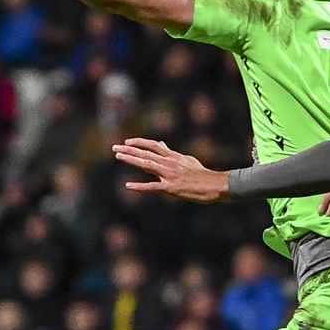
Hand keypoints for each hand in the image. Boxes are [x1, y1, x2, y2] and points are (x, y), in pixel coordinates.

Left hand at [112, 138, 230, 202]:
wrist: (214, 184)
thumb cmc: (201, 173)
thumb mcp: (186, 159)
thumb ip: (171, 153)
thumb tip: (162, 144)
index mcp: (173, 156)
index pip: (152, 145)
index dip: (139, 142)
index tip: (127, 142)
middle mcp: (169, 163)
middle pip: (146, 153)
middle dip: (129, 150)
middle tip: (115, 148)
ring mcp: (169, 175)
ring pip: (146, 165)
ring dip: (131, 160)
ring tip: (118, 156)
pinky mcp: (171, 188)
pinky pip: (152, 186)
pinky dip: (139, 186)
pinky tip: (128, 185)